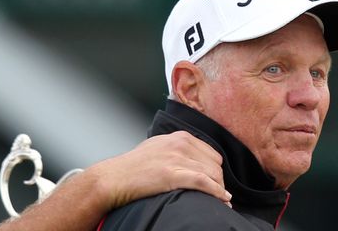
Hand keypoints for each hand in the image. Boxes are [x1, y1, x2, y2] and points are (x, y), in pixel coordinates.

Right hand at [88, 131, 229, 209]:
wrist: (115, 177)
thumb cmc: (133, 166)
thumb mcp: (157, 147)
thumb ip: (176, 148)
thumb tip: (193, 159)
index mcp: (179, 137)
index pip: (211, 153)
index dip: (215, 169)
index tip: (215, 180)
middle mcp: (180, 144)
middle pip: (215, 164)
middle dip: (219, 180)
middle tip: (217, 193)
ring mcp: (176, 159)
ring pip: (212, 174)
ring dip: (220, 189)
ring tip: (222, 201)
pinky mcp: (172, 174)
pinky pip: (204, 183)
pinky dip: (217, 192)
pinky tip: (222, 200)